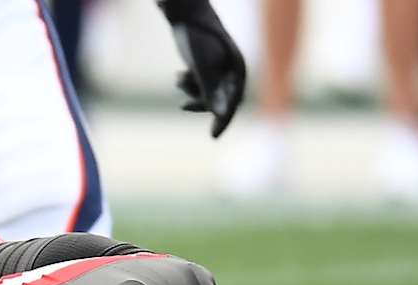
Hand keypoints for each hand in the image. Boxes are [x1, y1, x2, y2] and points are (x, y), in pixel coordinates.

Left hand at [159, 0, 245, 137]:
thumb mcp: (201, 67)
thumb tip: (219, 115)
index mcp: (238, 68)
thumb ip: (210, 91)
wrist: (186, 15)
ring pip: (208, 94)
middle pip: (221, 100)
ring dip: (192, 90)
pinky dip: (189, 84)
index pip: (234, 101)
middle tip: (183, 105)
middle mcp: (232, 69)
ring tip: (179, 77)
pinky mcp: (208, 66)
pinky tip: (178, 75)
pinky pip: (201, 86)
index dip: (224, 120)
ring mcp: (221, 68)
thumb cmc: (197, 39)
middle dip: (202, 103)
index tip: (212, 137)